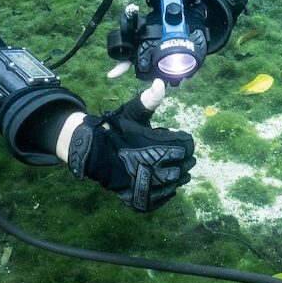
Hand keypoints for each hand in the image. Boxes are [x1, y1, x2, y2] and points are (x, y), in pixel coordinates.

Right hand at [66, 80, 194, 211]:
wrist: (94, 155)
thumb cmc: (115, 131)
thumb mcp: (131, 113)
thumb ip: (149, 100)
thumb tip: (160, 83)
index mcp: (158, 146)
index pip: (187, 145)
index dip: (184, 140)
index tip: (178, 138)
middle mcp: (157, 168)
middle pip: (186, 165)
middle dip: (184, 158)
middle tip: (177, 153)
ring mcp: (150, 187)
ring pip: (177, 182)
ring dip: (177, 174)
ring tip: (171, 167)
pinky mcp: (144, 200)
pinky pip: (165, 198)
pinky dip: (166, 191)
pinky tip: (161, 182)